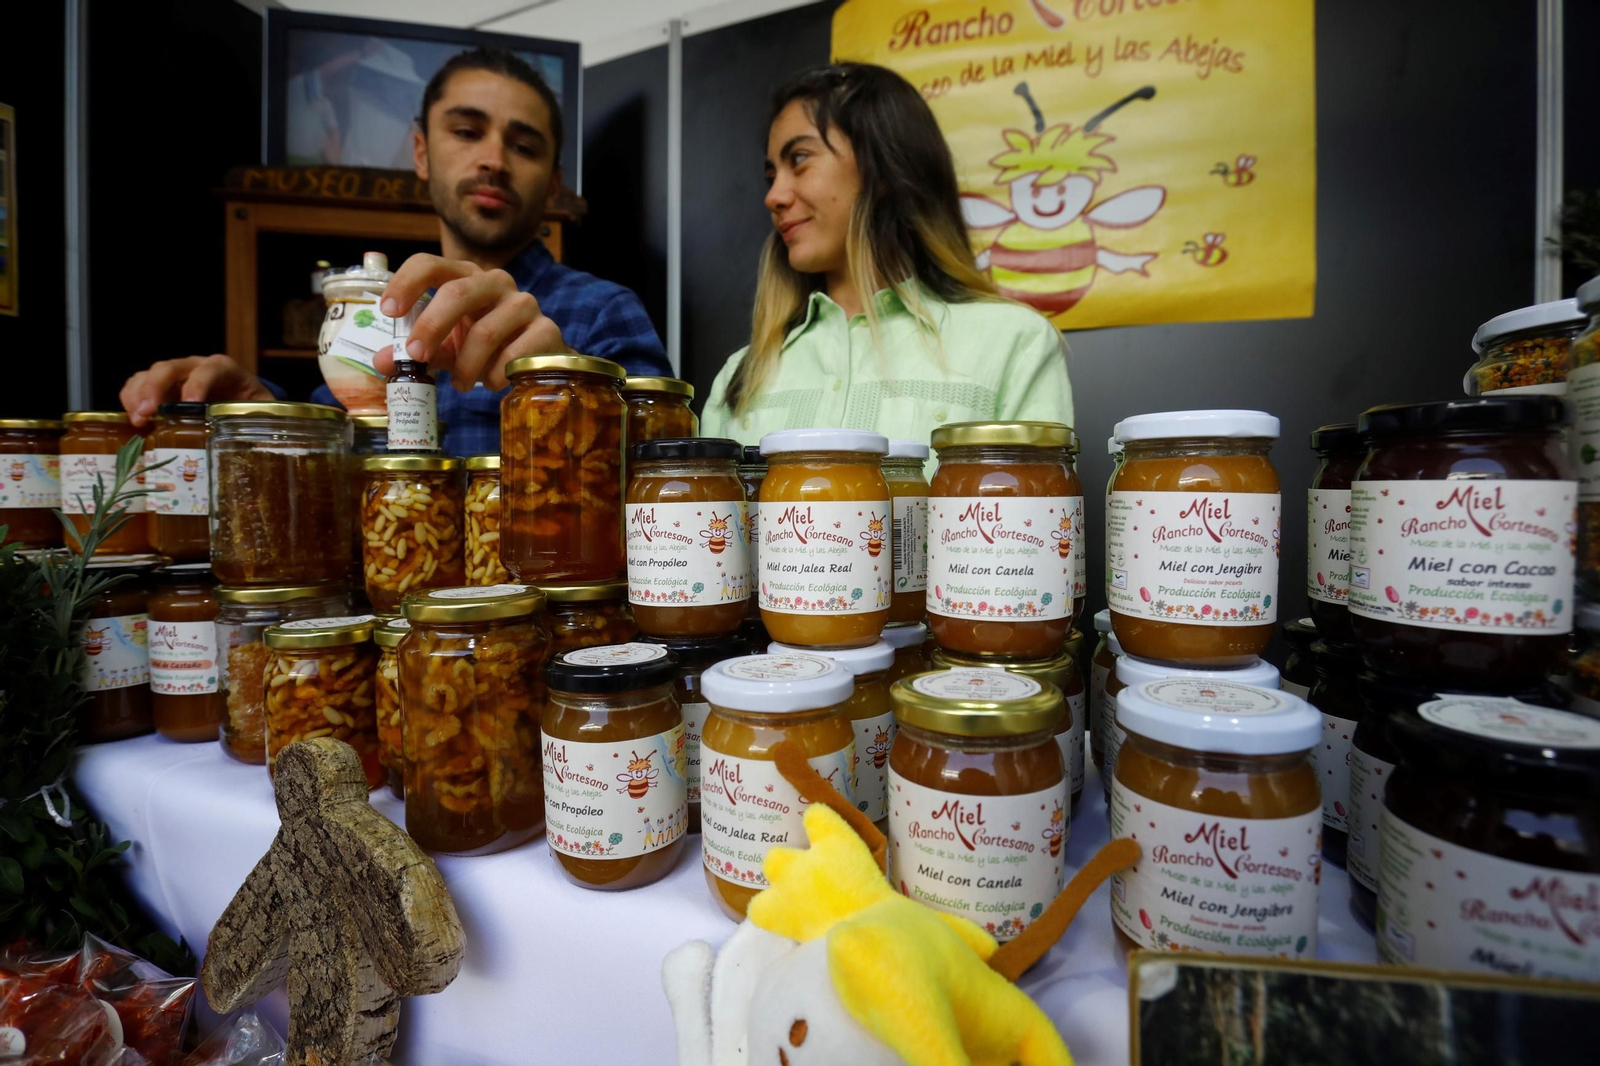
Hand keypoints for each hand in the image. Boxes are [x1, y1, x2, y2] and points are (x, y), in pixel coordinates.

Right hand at [119, 355, 274, 428]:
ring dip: (137, 395)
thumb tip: (270, 442)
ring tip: (137, 420)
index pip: (210, 369)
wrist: (240, 398)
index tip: (191, 404)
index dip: (198, 383)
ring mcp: (175, 375)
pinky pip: (138, 385)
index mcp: (225, 370)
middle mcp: (196, 366)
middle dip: (156, 388)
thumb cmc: (251, 405)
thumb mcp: (263, 410)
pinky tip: (132, 419)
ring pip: (149, 374)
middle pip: (170, 368)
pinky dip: (130, 399)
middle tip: (147, 413)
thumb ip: (264, 418)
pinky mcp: (160, 387)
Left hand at [376, 254, 566, 391]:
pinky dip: (495, 374)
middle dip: (431, 326)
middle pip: (457, 292)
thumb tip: (383, 362)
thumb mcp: (447, 346)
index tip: (388, 311)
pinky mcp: (547, 329)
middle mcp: (495, 282)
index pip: (430, 264)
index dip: (406, 283)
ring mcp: (524, 303)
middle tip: (416, 356)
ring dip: (465, 364)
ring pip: (485, 331)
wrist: (534, 359)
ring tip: (460, 384)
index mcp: (465, 277)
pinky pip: (514, 354)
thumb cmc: (484, 346)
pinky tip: (491, 382)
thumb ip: (418, 351)